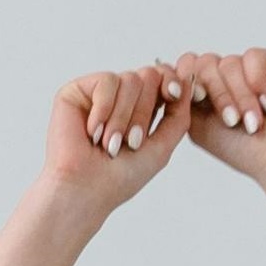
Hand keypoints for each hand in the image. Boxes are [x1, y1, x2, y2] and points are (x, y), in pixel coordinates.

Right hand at [37, 66, 187, 215]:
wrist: (86, 189)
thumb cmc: (120, 177)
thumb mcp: (162, 147)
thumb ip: (179, 116)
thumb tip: (187, 80)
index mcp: (141, 108)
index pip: (162, 78)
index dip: (171, 81)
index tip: (174, 94)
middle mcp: (120, 97)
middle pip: (148, 76)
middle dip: (144, 112)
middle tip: (131, 142)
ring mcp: (99, 93)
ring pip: (129, 79)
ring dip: (124, 117)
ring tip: (110, 144)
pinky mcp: (77, 91)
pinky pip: (106, 81)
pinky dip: (104, 109)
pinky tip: (93, 132)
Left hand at [174, 47, 265, 184]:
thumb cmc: (243, 150)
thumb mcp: (198, 126)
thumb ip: (182, 99)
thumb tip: (172, 72)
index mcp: (208, 89)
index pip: (187, 66)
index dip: (185, 78)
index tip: (194, 98)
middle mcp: (228, 76)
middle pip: (205, 62)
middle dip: (216, 93)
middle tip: (231, 121)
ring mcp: (250, 68)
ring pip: (229, 63)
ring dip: (239, 97)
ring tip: (253, 122)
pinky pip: (253, 58)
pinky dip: (257, 84)